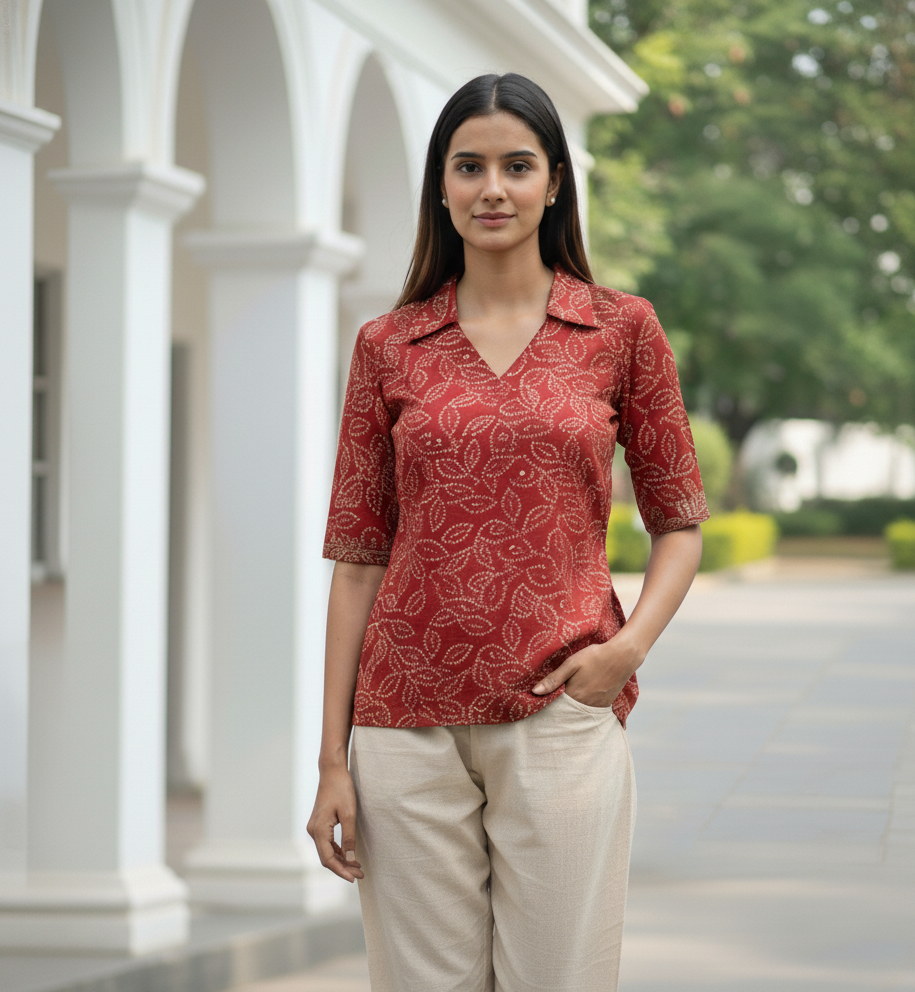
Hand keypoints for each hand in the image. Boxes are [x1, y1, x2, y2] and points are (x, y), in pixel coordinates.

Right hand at [306, 765, 363, 882]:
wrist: (332, 771)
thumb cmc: (341, 789)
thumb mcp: (349, 814)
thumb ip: (349, 838)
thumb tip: (352, 859)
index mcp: (318, 830)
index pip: (328, 859)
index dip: (341, 871)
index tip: (354, 878)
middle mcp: (313, 831)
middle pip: (326, 858)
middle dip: (343, 868)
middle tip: (360, 874)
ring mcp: (314, 827)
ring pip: (327, 851)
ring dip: (341, 860)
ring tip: (357, 867)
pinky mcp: (319, 824)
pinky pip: (327, 843)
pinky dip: (337, 851)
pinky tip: (349, 855)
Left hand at [532, 632, 643, 707]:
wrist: (622, 657)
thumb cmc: (595, 657)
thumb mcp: (571, 664)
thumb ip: (554, 679)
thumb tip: (535, 692)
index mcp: (574, 695)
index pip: (554, 708)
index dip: (546, 706)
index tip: (537, 705)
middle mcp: (585, 705)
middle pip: (567, 713)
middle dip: (557, 711)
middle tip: (547, 710)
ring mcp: (597, 706)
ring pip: (578, 713)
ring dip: (570, 710)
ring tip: (562, 706)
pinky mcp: (605, 704)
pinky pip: (590, 711)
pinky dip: (582, 709)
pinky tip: (579, 702)